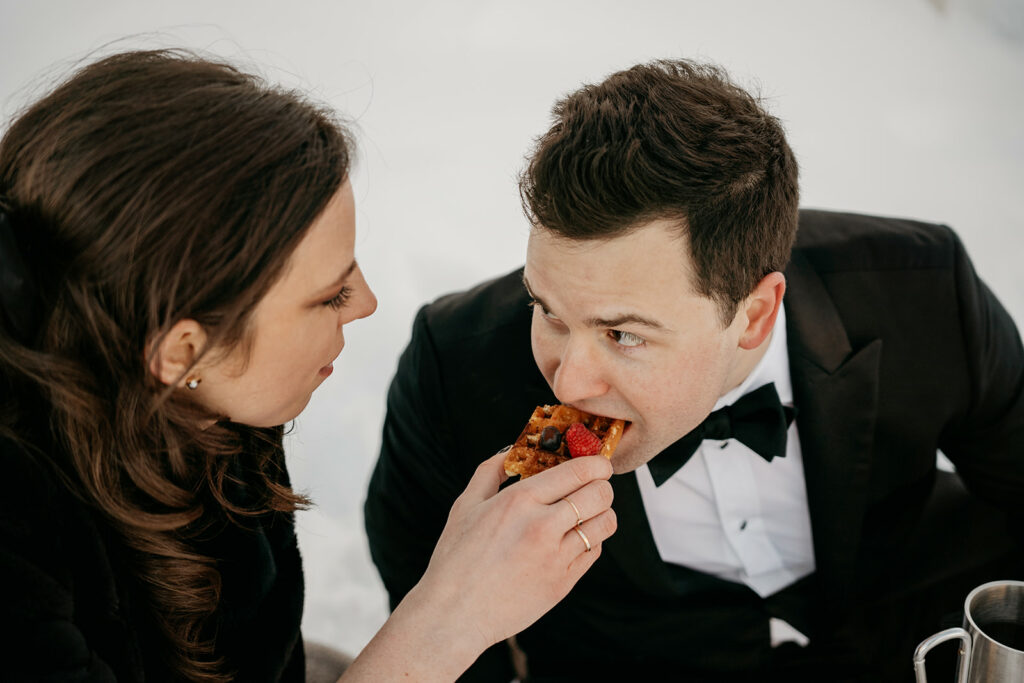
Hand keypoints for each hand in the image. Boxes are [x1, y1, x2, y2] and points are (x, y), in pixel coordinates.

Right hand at [411, 449, 615, 656]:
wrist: (454, 614)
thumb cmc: (455, 560)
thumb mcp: (465, 505)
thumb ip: (491, 471)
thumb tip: (511, 450)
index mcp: (519, 501)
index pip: (579, 471)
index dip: (597, 463)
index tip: (598, 463)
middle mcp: (542, 526)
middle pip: (600, 494)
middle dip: (602, 485)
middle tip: (594, 486)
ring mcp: (556, 557)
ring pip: (605, 523)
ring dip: (602, 513)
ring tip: (588, 513)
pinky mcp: (563, 583)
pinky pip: (594, 551)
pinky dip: (590, 540)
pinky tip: (574, 538)